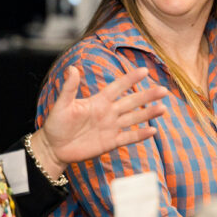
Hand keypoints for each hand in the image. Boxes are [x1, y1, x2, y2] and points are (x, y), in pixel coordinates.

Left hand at [33, 66, 166, 179]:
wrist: (53, 147)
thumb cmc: (56, 124)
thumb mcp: (62, 105)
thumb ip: (69, 88)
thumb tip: (72, 68)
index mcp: (98, 101)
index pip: (118, 87)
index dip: (130, 79)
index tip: (144, 70)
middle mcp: (108, 112)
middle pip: (131, 102)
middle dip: (147, 96)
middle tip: (163, 90)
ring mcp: (110, 127)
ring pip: (134, 118)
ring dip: (148, 113)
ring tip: (163, 108)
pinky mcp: (110, 142)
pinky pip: (128, 137)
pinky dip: (140, 135)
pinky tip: (152, 130)